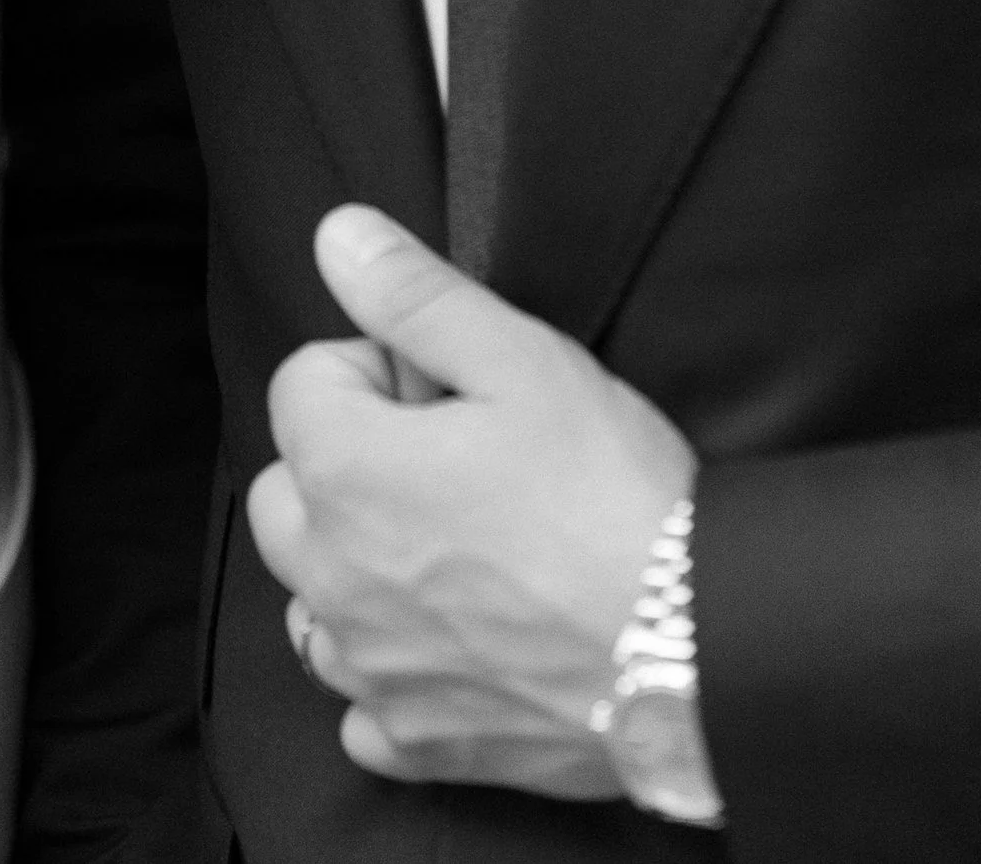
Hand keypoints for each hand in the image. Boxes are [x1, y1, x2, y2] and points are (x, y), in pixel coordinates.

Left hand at [248, 206, 693, 794]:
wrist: (696, 649)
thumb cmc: (613, 496)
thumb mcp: (521, 358)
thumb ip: (413, 294)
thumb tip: (335, 237)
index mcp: (346, 474)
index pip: (300, 383)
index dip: (377, 367)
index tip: (448, 388)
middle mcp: (333, 581)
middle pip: (284, 494)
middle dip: (345, 462)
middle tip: (450, 461)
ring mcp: (373, 671)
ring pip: (310, 603)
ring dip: (354, 570)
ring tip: (454, 549)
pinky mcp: (421, 742)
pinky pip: (361, 707)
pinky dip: (389, 674)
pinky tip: (457, 644)